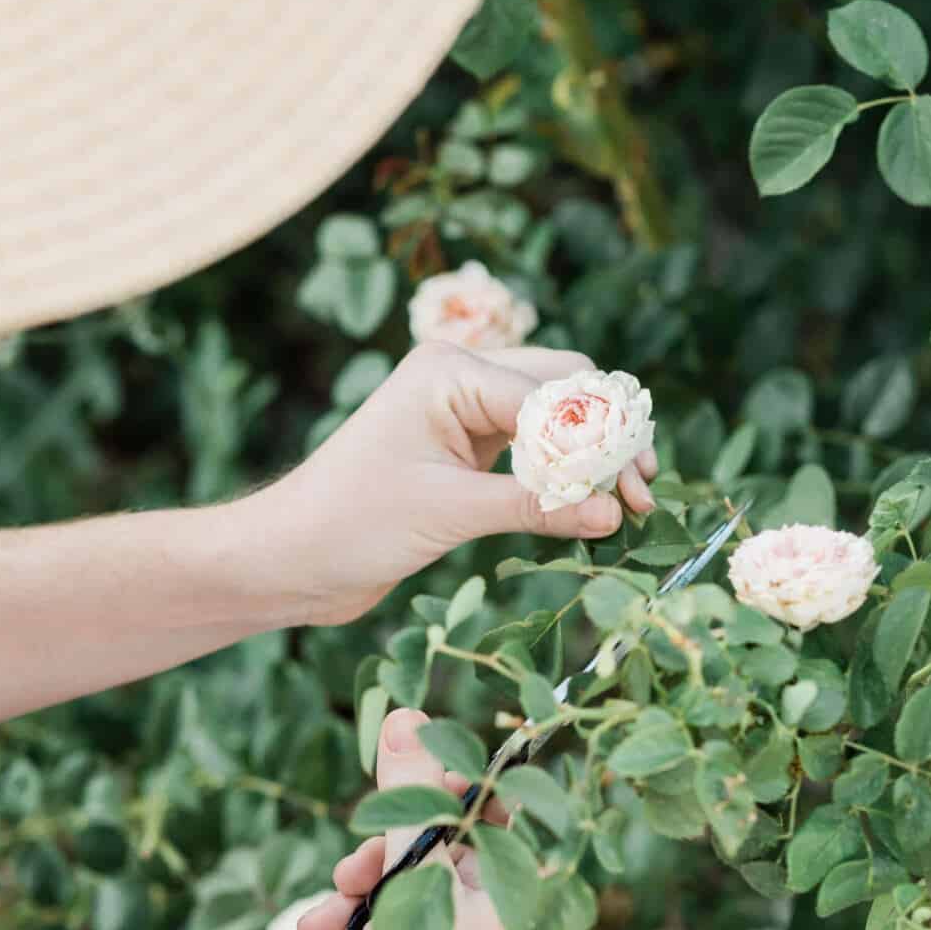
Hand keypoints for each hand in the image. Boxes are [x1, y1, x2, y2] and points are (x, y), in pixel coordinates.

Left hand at [258, 341, 657, 623]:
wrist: (287, 559)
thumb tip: (612, 514)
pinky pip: (531, 452)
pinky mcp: (463, 452)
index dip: (599, 444)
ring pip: (553, 419)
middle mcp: (458, 379)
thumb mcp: (448, 514)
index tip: (636, 493)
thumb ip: (535, 508)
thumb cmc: (349, 525)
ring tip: (628, 505)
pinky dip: (563, 476)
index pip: (550, 397)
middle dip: (606, 438)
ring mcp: (461, 414)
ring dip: (590, 456)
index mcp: (448, 370)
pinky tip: (590, 508)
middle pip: (563, 390)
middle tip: (643, 493)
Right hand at [304, 708, 579, 929]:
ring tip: (319, 923)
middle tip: (345, 871)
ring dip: (368, 904)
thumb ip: (410, 792)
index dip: (436, 797)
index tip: (388, 795)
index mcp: (549, 896)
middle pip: (459, 864)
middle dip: (386, 861)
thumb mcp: (410, 874)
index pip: (499, 815)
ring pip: (433, 909)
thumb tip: (409, 712)